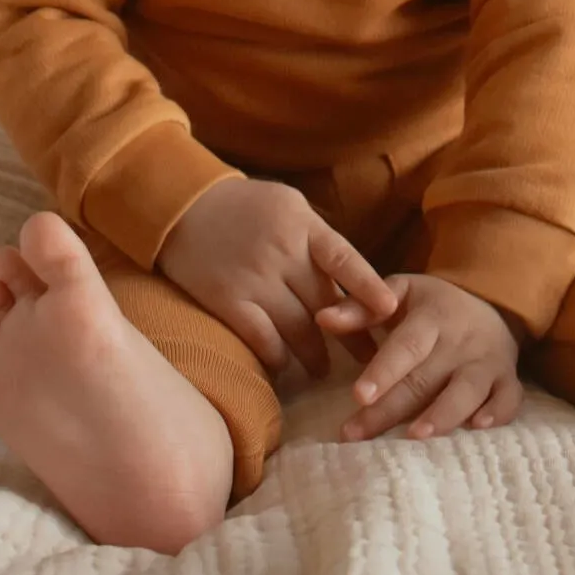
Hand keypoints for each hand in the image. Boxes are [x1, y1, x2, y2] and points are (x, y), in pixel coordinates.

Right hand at [156, 176, 398, 379]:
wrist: (184, 205)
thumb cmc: (245, 206)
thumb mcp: (289, 206)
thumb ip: (318, 239)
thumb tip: (354, 281)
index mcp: (301, 225)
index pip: (343, 258)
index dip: (369, 286)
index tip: (390, 310)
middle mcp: (281, 252)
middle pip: (325, 304)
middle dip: (351, 336)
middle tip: (370, 359)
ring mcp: (253, 278)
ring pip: (297, 328)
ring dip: (315, 355)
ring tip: (323, 369)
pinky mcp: (227, 300)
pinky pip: (262, 339)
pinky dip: (278, 357)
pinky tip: (285, 366)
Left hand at [317, 272, 524, 444]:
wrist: (492, 301)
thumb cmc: (433, 304)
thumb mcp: (400, 293)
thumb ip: (360, 308)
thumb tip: (321, 318)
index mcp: (432, 316)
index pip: (406, 346)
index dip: (383, 370)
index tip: (357, 396)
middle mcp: (461, 340)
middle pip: (425, 378)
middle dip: (391, 409)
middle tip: (356, 434)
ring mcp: (488, 361)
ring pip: (467, 391)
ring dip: (443, 415)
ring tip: (415, 437)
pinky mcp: (508, 379)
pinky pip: (508, 400)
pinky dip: (496, 414)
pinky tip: (477, 430)